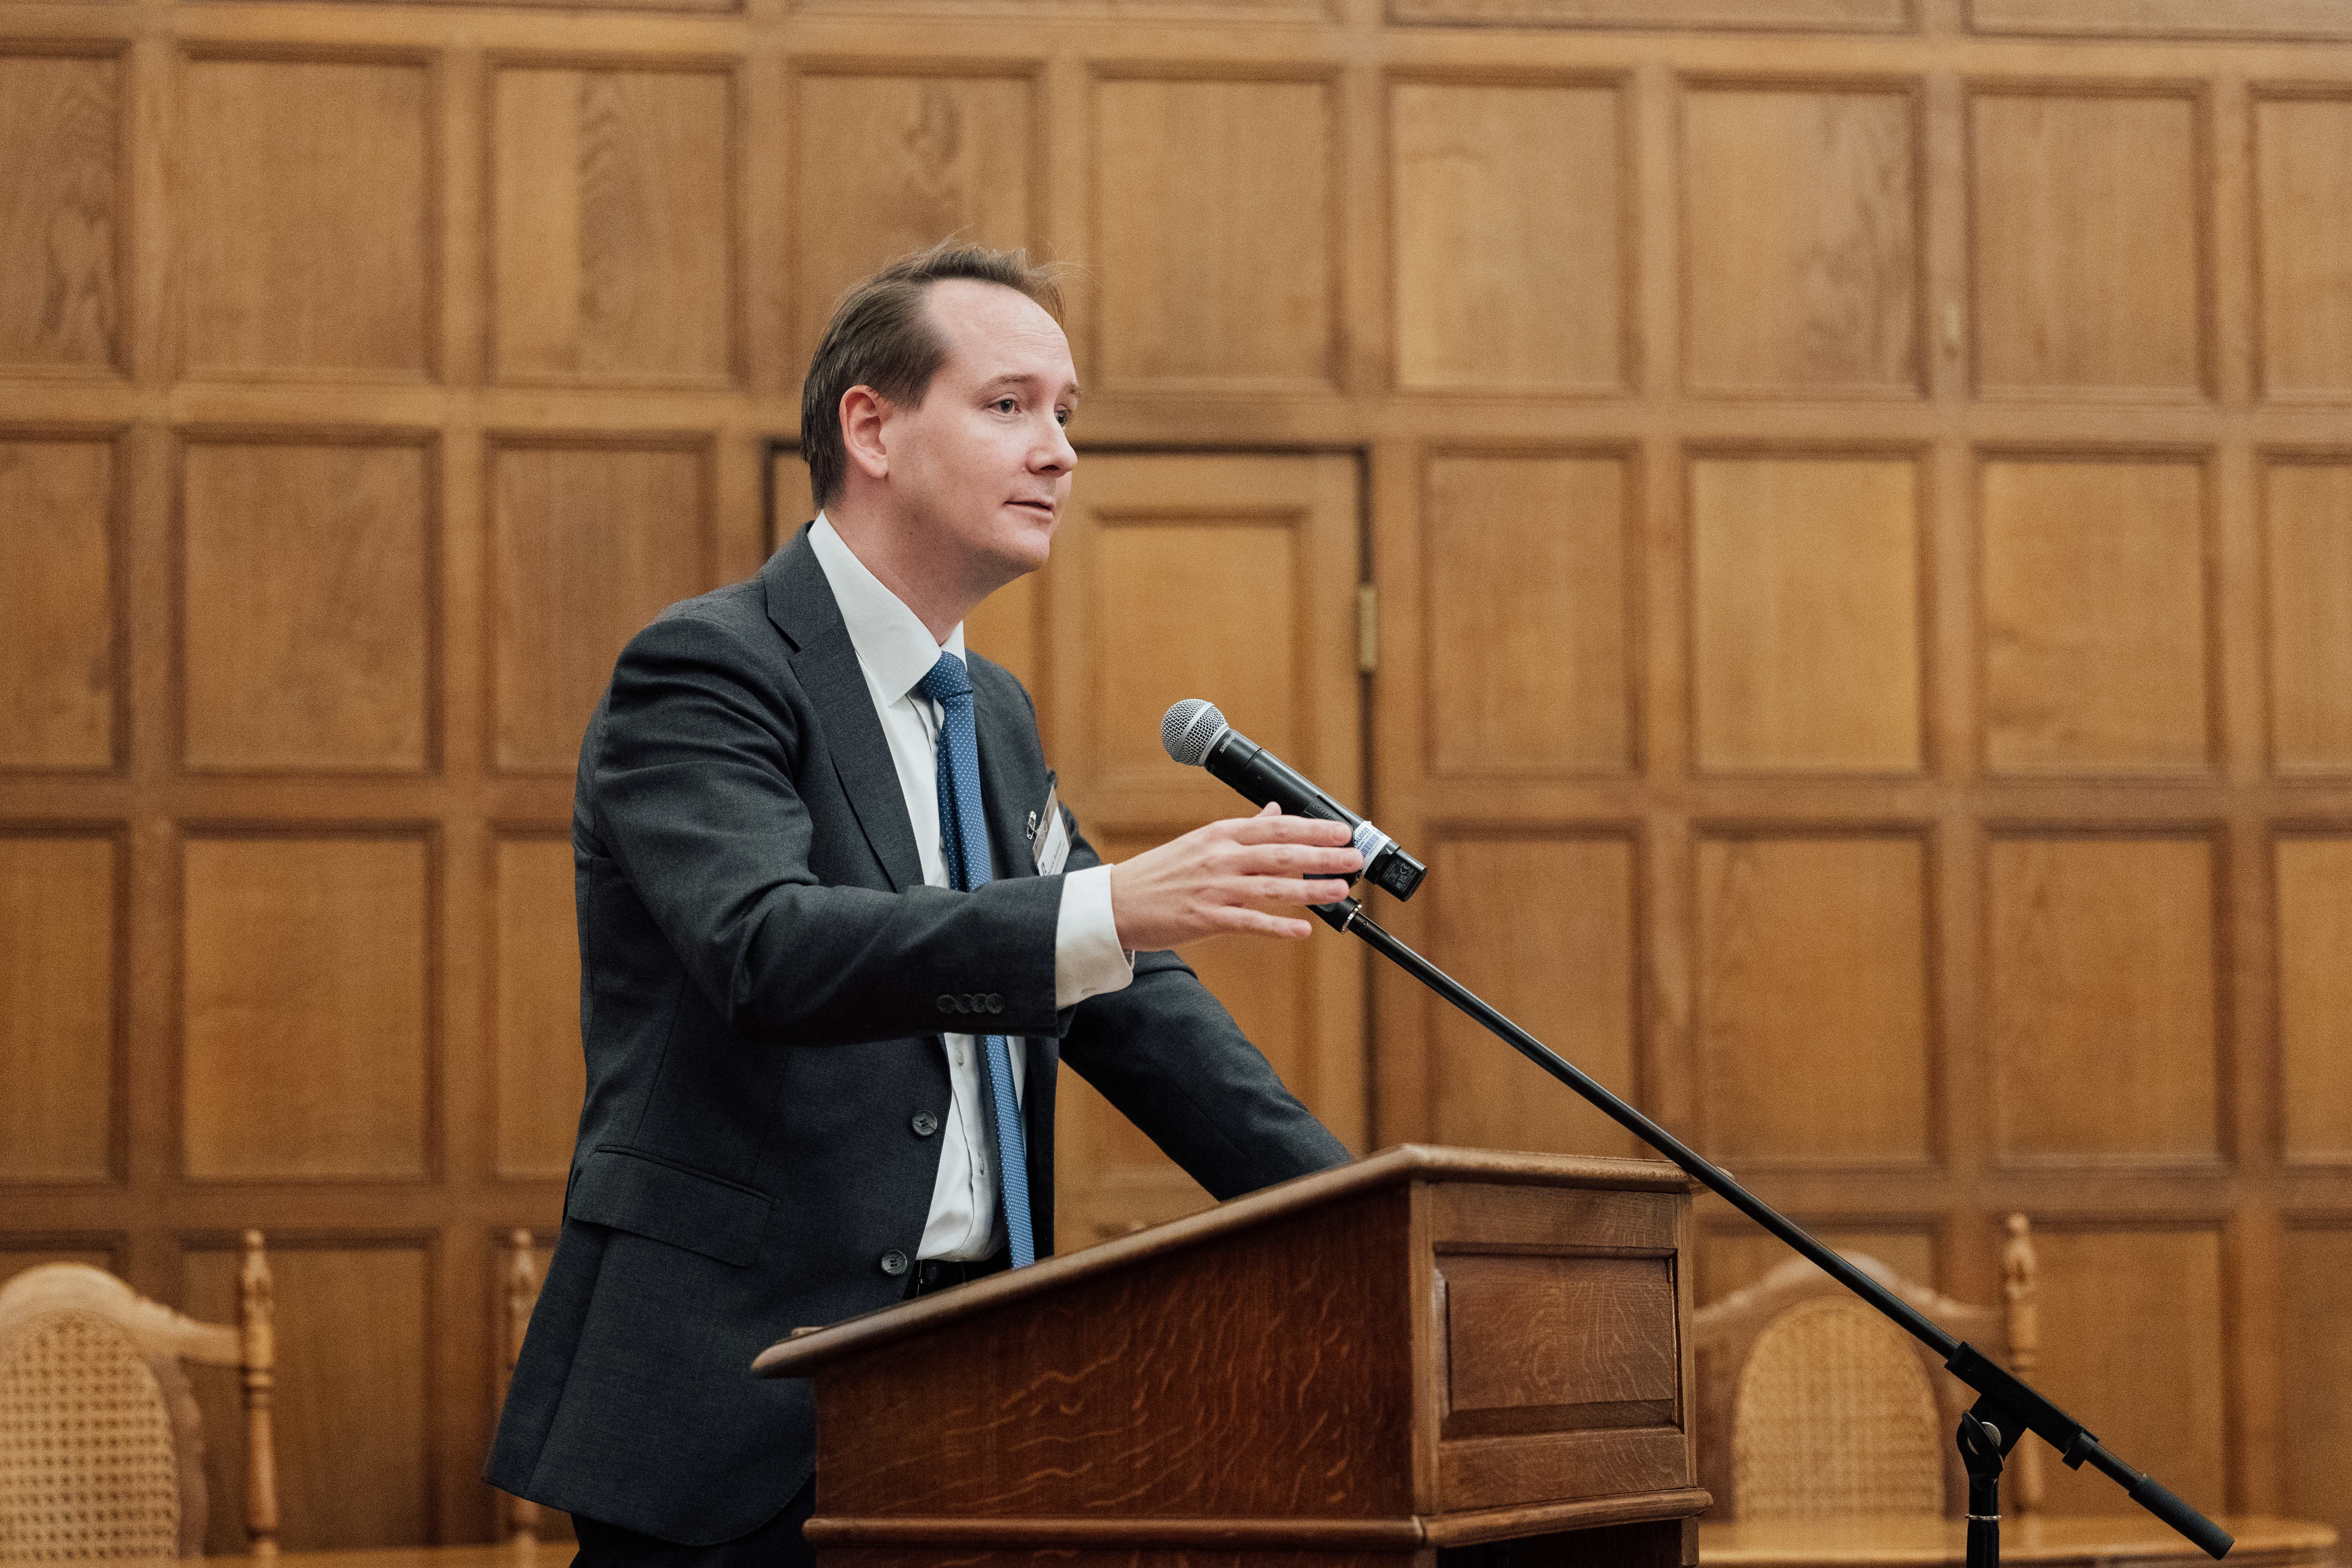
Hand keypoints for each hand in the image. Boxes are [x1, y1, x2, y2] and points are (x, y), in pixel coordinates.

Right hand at [1107, 804, 1361, 949]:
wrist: (1117, 902)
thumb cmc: (1161, 874)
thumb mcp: (1202, 842)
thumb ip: (1243, 830)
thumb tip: (1275, 812)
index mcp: (1221, 835)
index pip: (1275, 827)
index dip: (1312, 829)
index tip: (1342, 830)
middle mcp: (1220, 857)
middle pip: (1281, 853)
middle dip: (1322, 855)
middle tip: (1354, 857)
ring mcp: (1214, 888)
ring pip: (1271, 887)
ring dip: (1310, 889)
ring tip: (1341, 889)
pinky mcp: (1206, 918)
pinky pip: (1249, 922)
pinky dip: (1278, 926)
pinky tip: (1302, 930)